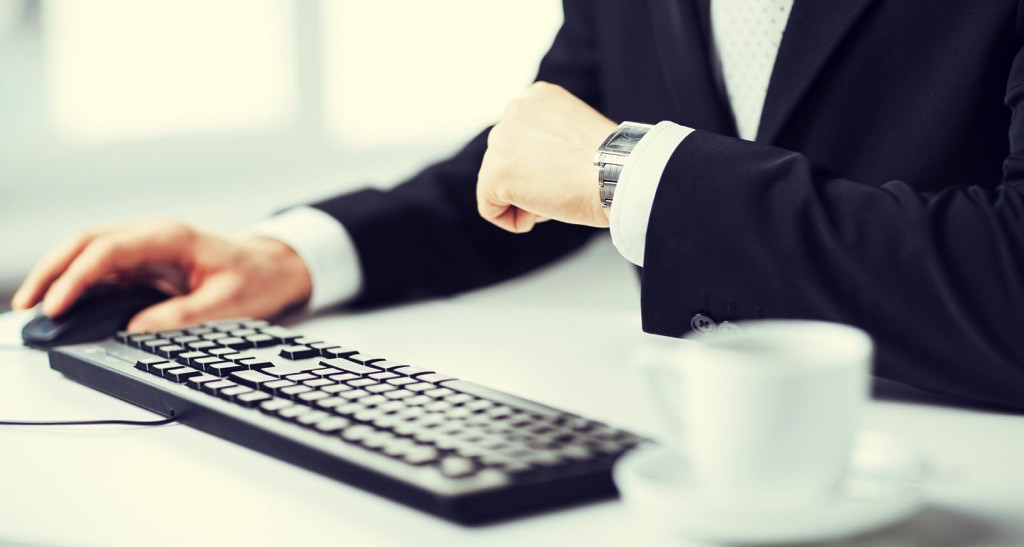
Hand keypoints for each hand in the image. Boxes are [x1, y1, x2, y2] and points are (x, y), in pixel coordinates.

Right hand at [11, 219, 311, 331]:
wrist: (276, 265)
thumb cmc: (257, 277)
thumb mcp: (228, 303)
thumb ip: (184, 316)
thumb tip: (137, 330)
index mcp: (171, 237)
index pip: (109, 250)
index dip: (76, 277)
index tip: (57, 307)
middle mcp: (153, 235)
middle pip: (87, 242)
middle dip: (52, 270)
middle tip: (26, 305)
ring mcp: (147, 246)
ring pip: (89, 251)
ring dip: (60, 274)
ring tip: (34, 307)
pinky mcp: (147, 261)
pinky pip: (104, 267)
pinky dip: (79, 282)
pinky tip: (63, 303)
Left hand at [477, 81, 617, 232]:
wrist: (618, 174)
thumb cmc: (611, 163)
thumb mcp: (578, 135)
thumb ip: (551, 140)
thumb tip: (536, 167)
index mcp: (538, 96)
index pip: (523, 139)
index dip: (546, 164)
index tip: (571, 169)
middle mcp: (514, 110)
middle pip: (508, 161)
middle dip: (534, 181)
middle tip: (567, 184)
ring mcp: (500, 140)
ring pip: (499, 184)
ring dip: (527, 199)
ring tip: (559, 195)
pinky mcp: (494, 173)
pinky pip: (490, 208)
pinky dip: (514, 220)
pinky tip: (543, 210)